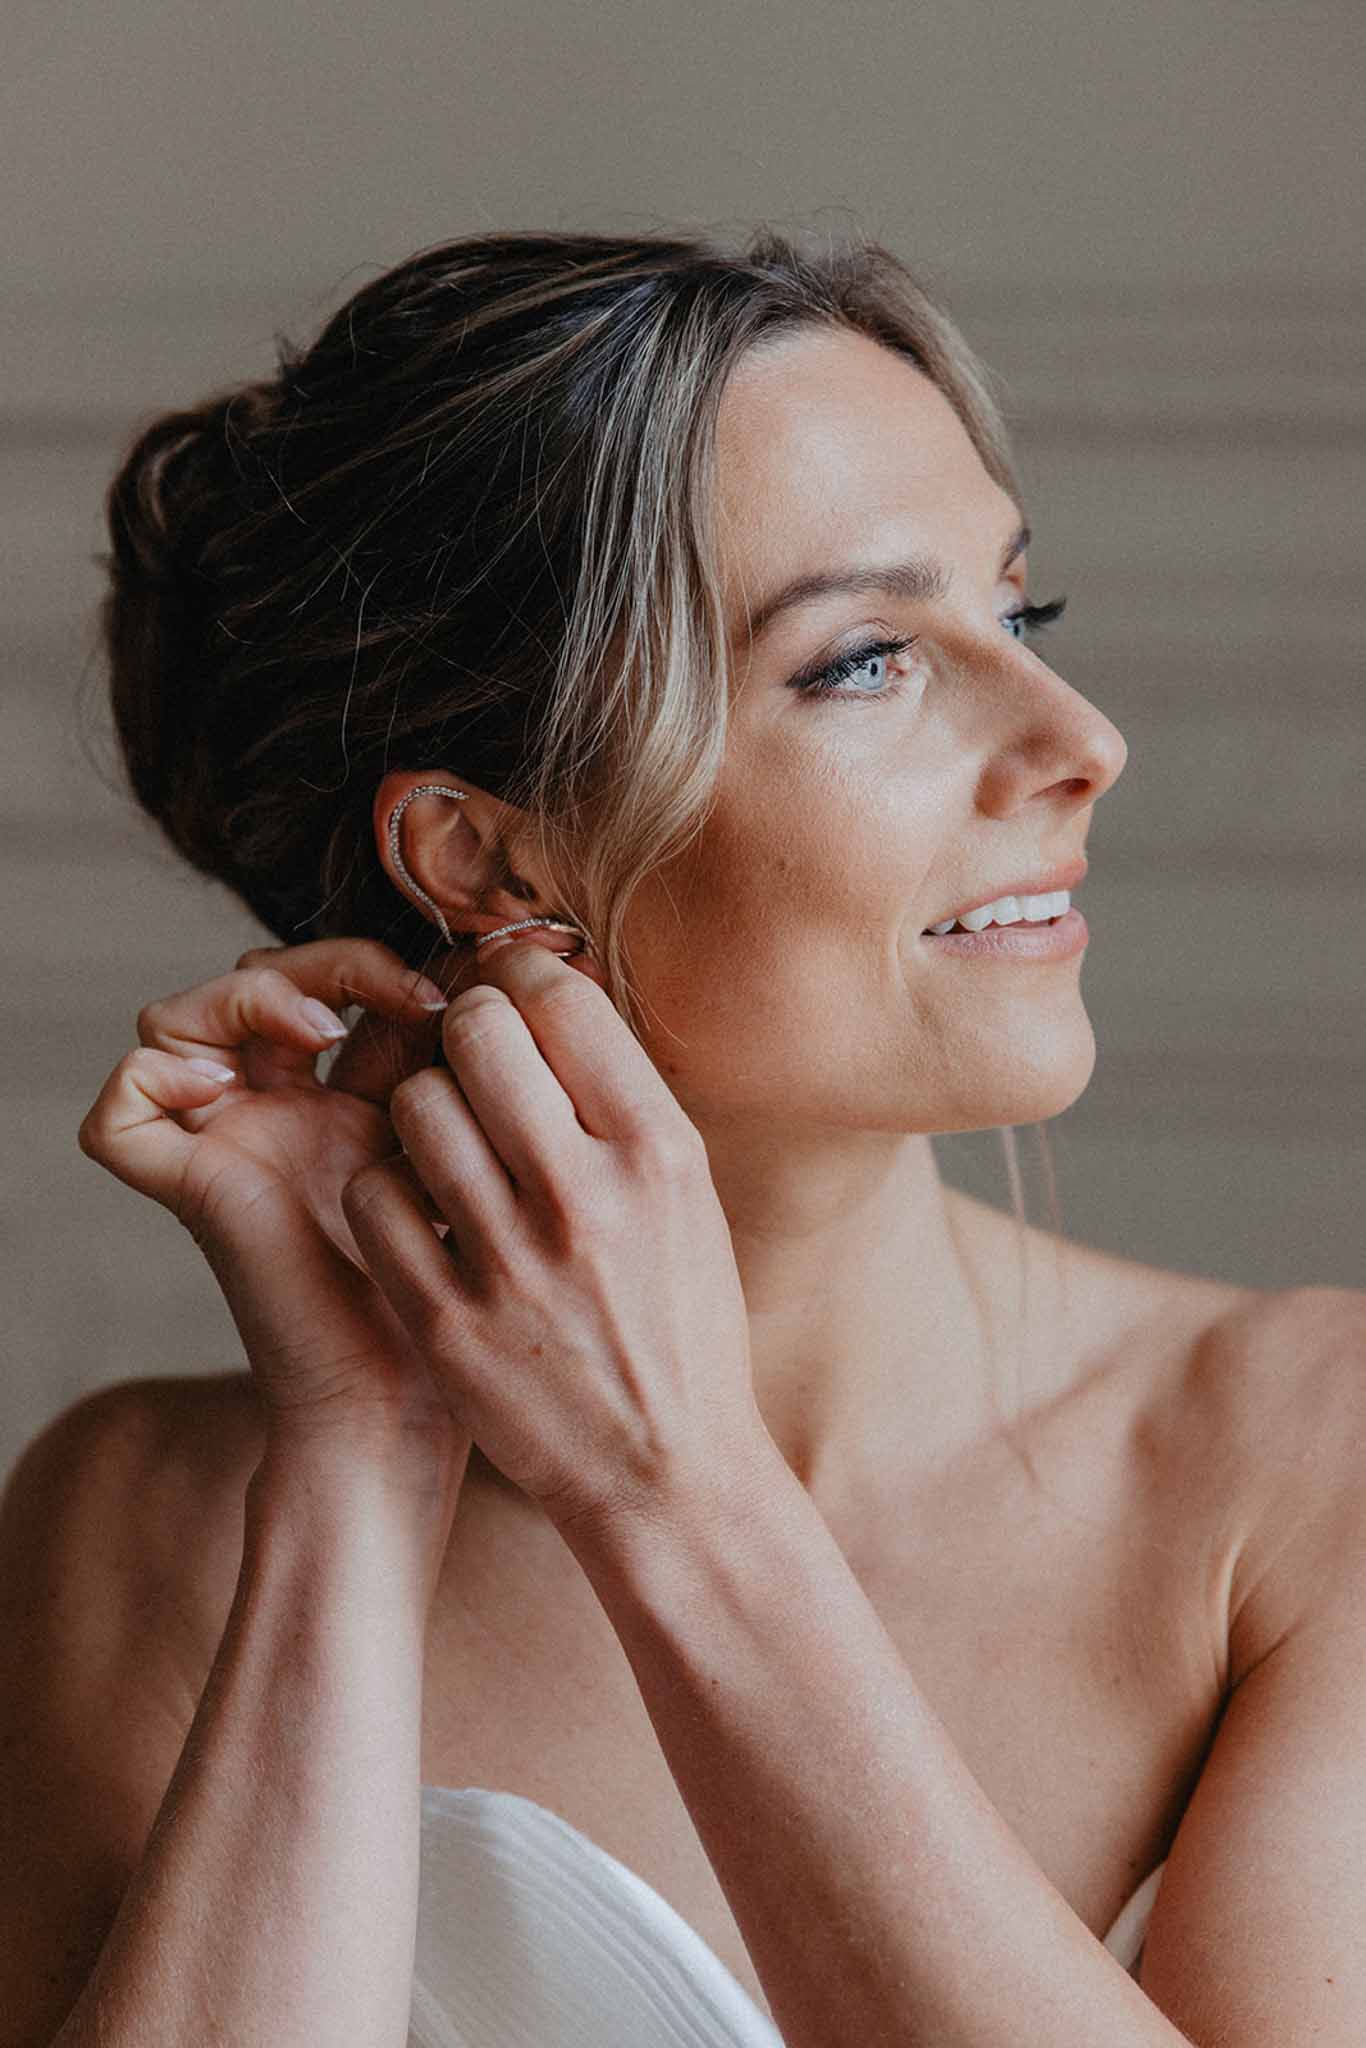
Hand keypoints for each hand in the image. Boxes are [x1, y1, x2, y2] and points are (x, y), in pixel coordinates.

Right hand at [77, 938, 467, 1476]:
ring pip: (177, 1019)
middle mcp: (274, 1112)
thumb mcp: (462, 1144)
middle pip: (252, 981)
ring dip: (246, 998)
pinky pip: (120, 1108)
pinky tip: (227, 1087)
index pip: (326, 982)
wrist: (411, 1390)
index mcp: (341, 1097)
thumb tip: (478, 974)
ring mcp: (224, 1146)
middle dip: (323, 963)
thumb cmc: (458, 1283)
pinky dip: (158, 1074)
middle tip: (398, 998)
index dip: (375, 964)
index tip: (452, 997)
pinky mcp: (185, 1188)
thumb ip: (449, 1066)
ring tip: (319, 1036)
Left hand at [338, 939, 766, 1535]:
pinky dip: (388, 1187)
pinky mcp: (444, 1319)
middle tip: (468, 1056)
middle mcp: (583, 1195)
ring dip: (421, 1105)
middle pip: (475, 1033)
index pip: (559, 999)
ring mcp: (507, 1260)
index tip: (510, 990)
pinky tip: (420, 1206)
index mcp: (657, 1153)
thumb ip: (623, 1102)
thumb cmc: (681, 1323)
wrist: (667, 1474)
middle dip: (463, 1028)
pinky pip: (375, 1196)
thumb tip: (552, 994)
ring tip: (444, 1136)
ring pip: (413, 1106)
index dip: (520, 975)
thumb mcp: (690, 1199)